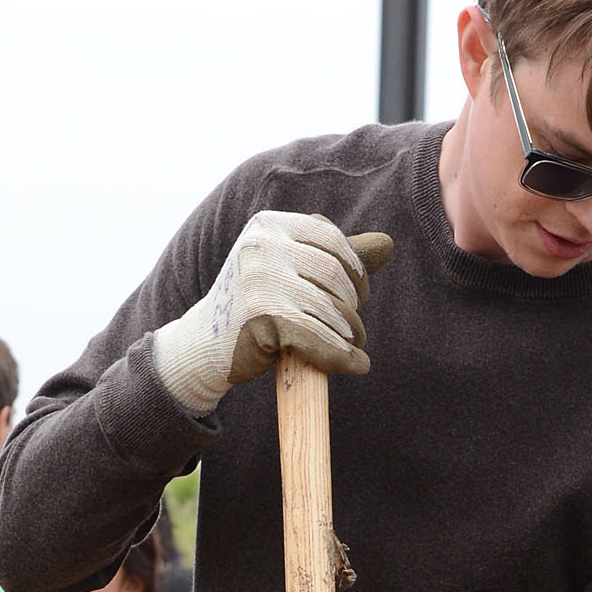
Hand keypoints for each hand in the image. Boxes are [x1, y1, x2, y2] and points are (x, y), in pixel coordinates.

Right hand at [153, 212, 394, 416]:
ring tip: (355, 346)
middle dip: (355, 303)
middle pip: (335, 274)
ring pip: (330, 309)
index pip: (331, 240)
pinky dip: (343, 357)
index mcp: (269, 226)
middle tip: (356, 327)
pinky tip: (357, 365)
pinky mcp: (261, 320)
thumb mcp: (290, 271)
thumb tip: (387, 243)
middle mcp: (262, 247)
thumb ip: (335, 256)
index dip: (355, 269)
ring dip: (352, 334)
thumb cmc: (254, 305)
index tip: (359, 294)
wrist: (205, 344)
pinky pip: (318, 339)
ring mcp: (259, 281)